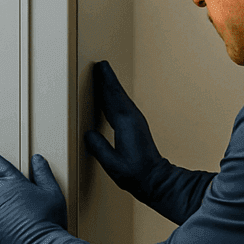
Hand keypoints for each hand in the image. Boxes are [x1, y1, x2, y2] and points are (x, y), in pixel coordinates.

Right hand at [84, 60, 166, 199]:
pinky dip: (117, 96)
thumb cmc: (135, 174)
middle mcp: (132, 119)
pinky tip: (112, 96)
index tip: (99, 68)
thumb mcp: (112, 164)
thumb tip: (89, 134)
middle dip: (108, 78)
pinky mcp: (137, 126)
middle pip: (117, 93)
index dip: (104, 83)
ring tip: (104, 75)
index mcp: (125, 124)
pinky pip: (124, 105)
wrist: (155, 179)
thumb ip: (99, 148)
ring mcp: (137, 121)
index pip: (111, 98)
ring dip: (113, 85)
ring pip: (122, 97)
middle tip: (101, 65)